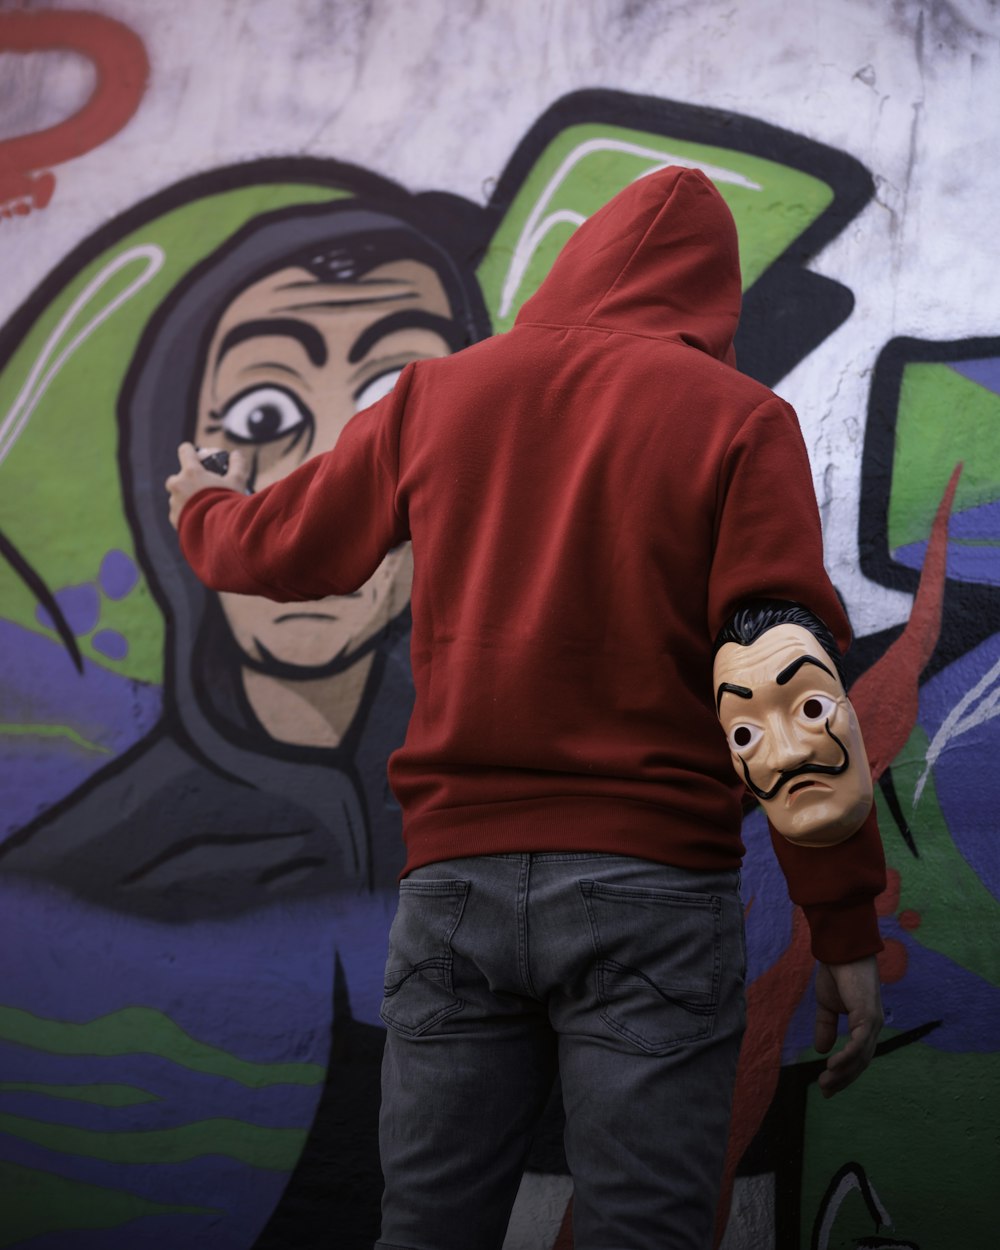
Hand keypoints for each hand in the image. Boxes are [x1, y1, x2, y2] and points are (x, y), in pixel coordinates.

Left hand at [166, 442, 248, 529]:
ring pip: (176, 496)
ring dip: (185, 498)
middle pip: (176, 477)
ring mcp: (174, 502)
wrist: (220, 533)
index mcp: (192, 472)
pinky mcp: (174, 519)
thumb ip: (237, 466)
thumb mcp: (237, 482)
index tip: (193, 454)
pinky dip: (186, 513)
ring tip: (202, 507)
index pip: (185, 451)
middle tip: (200, 488)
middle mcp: (179, 485)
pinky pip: (178, 513)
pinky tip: (199, 518)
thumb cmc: (229, 504)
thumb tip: (236, 455)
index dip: (189, 451)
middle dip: (185, 481)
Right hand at [813, 955, 882, 1097]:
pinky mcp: (868, 1015)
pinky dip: (847, 1057)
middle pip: (861, 1062)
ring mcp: (873, 1022)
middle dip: (843, 1079)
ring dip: (843, 1073)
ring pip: (861, 1056)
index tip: (827, 1087)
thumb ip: (825, 1026)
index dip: (843, 1073)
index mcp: (865, 1025)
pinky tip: (832, 1065)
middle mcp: (873, 1026)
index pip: (857, 1057)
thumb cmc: (836, 973)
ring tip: (825, 1082)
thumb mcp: (826, 1005)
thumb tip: (822, 1050)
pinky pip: (859, 1043)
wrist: (839, 950)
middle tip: (825, 1091)